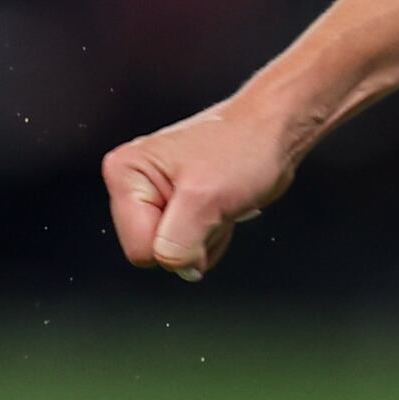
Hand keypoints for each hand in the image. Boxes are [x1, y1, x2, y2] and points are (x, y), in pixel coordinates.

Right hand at [102, 89, 309, 279]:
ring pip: (174, 251)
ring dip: (206, 237)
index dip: (177, 242)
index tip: (199, 211)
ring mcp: (156, 195)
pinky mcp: (177, 205)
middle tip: (212, 206)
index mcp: (126, 173)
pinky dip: (212, 234)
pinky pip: (189, 245)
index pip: (139, 249)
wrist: (272, 133)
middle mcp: (133, 183)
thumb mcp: (205, 198)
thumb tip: (175, 266)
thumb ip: (178, 242)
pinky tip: (221, 207)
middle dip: (191, 240)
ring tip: (219, 202)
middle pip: (153, 251)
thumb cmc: (244, 147)